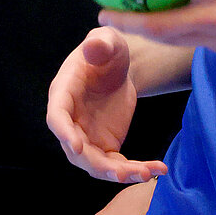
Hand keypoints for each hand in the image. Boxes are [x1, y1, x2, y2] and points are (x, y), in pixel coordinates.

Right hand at [46, 27, 168, 183]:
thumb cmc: (107, 50)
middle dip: (99, 165)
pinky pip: (117, 164)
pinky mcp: (105, 145)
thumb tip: (93, 46)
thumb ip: (101, 43)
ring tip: (148, 173)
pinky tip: (157, 169)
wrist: (117, 67)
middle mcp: (70, 121)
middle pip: (77, 151)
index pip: (57, 117)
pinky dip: (135, 170)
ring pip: (97, 165)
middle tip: (124, 172)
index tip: (77, 146)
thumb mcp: (108, 40)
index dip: (64, 132)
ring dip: (120, 173)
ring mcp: (86, 137)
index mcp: (63, 93)